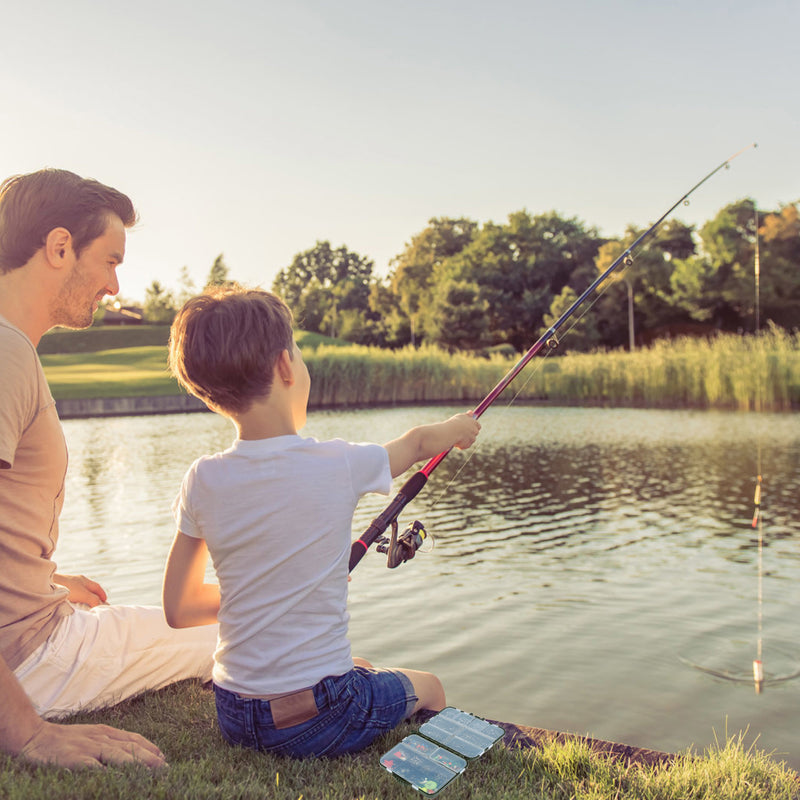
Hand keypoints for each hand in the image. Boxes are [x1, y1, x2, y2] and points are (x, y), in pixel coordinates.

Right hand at [19, 719, 166, 768]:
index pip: (134, 739)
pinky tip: (117, 778)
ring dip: (137, 763)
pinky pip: (93, 766)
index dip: (150, 748)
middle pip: (130, 747)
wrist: (34, 737)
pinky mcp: (74, 759)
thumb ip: (107, 743)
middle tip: (165, 768)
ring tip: (152, 772)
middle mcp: (100, 738)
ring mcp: (88, 748)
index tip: (163, 758)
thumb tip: (128, 753)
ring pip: (118, 755)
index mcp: (105, 733)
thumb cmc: (64, 740)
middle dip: (150, 757)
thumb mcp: (90, 736)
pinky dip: (106, 771)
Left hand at [53, 573, 107, 606]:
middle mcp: (76, 581)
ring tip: (83, 609)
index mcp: (84, 580)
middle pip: (88, 589)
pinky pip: (69, 596)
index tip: (105, 602)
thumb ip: (93, 600)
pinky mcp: (59, 590)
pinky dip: (73, 601)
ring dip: (82, 600)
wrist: (46, 585)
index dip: (102, 594)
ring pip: (78, 593)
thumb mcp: (84, 594)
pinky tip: (70, 606)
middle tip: (95, 607)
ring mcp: (67, 585)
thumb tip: (101, 606)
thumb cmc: (67, 587)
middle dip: (93, 597)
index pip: (97, 587)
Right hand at [448, 412, 480, 449]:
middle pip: (474, 433)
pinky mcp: (468, 445)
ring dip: (464, 439)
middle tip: (461, 432)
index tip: (468, 427)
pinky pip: (465, 445)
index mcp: (474, 423)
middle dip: (469, 434)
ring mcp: (472, 439)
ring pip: (469, 440)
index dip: (473, 427)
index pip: (478, 426)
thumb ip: (467, 415)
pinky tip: (455, 441)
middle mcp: (475, 431)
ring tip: (455, 436)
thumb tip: (471, 412)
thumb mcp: (461, 416)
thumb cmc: (455, 423)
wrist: (451, 432)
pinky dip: (461, 445)